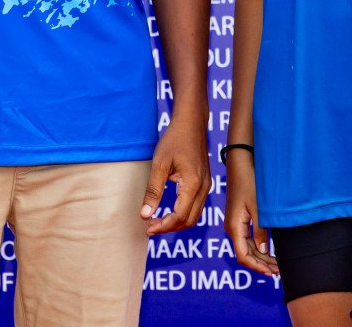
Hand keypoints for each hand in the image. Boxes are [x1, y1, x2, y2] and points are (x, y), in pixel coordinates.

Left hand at [141, 110, 210, 235]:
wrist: (191, 124)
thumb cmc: (174, 140)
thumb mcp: (159, 164)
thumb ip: (153, 191)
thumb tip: (145, 214)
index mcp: (193, 184)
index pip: (180, 216)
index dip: (163, 225)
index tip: (147, 227)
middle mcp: (203, 188)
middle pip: (188, 220)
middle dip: (169, 227)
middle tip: (150, 227)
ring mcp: (206, 186)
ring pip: (194, 216)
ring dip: (177, 222)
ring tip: (158, 221)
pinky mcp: (205, 183)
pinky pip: (196, 206)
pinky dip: (183, 214)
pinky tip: (169, 211)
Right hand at [224, 150, 277, 275]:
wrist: (241, 162)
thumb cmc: (249, 182)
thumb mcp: (258, 208)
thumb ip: (261, 230)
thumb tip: (264, 250)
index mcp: (234, 227)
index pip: (244, 256)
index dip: (257, 267)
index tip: (272, 273)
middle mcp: (232, 228)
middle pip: (246, 254)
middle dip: (262, 264)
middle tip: (280, 272)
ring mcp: (235, 223)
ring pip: (248, 247)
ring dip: (261, 257)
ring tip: (277, 265)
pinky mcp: (239, 218)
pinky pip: (248, 238)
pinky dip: (259, 247)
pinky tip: (269, 251)